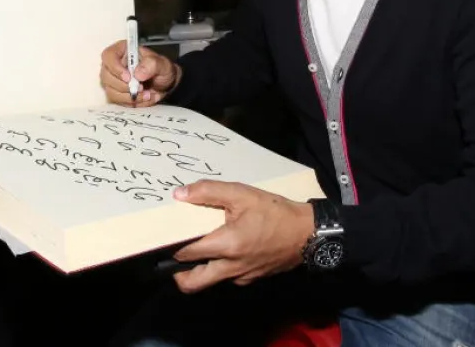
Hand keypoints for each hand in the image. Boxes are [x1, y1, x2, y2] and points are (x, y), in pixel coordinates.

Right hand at [99, 41, 180, 106]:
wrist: (164, 83)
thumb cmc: (161, 69)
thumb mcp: (162, 64)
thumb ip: (152, 64)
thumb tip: (138, 73)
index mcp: (122, 51)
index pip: (108, 56)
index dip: (115, 68)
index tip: (128, 78)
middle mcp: (114, 65)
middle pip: (106, 76)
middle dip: (124, 86)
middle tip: (141, 88)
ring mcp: (113, 80)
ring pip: (111, 92)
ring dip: (129, 97)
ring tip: (147, 95)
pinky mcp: (116, 93)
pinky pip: (118, 102)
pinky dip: (133, 103)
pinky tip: (145, 99)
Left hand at [167, 180, 313, 293]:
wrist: (309, 234)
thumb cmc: (275, 212)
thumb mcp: (242, 194)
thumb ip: (209, 192)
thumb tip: (179, 194)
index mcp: (226, 245)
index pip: (186, 254)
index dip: (171, 246)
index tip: (165, 236)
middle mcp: (230, 267)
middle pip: (192, 283)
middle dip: (178, 274)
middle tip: (173, 257)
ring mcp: (242, 277)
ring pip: (210, 281)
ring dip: (200, 270)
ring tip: (198, 250)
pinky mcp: (252, 279)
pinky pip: (228, 277)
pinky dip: (221, 267)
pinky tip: (226, 249)